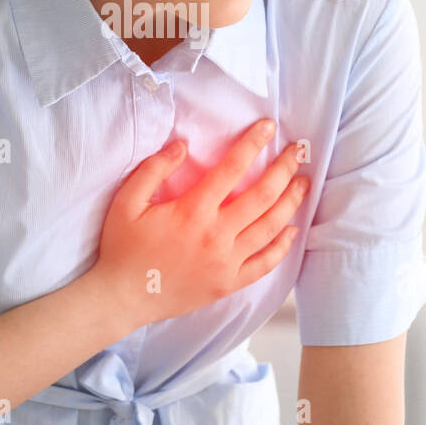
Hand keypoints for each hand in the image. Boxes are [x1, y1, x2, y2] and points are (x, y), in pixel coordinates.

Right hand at [89, 118, 309, 329]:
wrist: (122, 298)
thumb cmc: (123, 247)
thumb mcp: (126, 201)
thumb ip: (153, 169)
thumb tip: (182, 146)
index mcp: (193, 211)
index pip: (232, 168)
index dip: (252, 144)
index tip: (269, 127)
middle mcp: (216, 235)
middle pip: (262, 196)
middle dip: (284, 170)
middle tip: (297, 153)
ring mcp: (226, 263)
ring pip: (270, 228)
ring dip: (290, 202)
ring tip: (303, 183)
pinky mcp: (228, 284)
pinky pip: (264, 264)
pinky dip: (283, 246)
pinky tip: (293, 230)